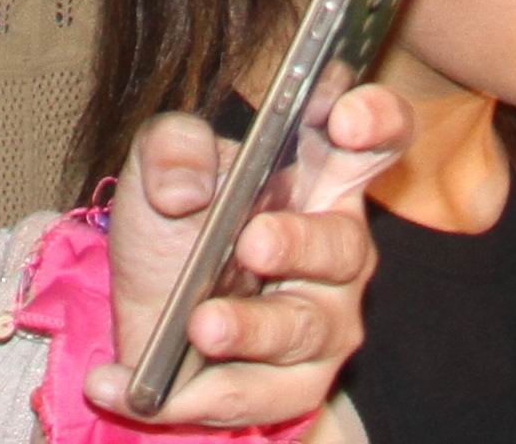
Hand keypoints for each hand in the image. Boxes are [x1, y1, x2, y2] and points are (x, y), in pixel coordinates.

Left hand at [98, 85, 404, 423]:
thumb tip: (187, 187)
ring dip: (250, 328)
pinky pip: (259, 396)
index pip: (376, 139)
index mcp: (319, 176)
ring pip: (303, 328)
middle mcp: (337, 248)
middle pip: (344, 245)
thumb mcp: (157, 170)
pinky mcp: (294, 386)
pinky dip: (196, 395)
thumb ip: (171, 148)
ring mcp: (323, 321)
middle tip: (253, 243)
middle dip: (299, 245)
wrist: (144, 316)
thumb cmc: (173, 229)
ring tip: (201, 325)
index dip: (375, 123)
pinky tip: (140, 388)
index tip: (342, 120)